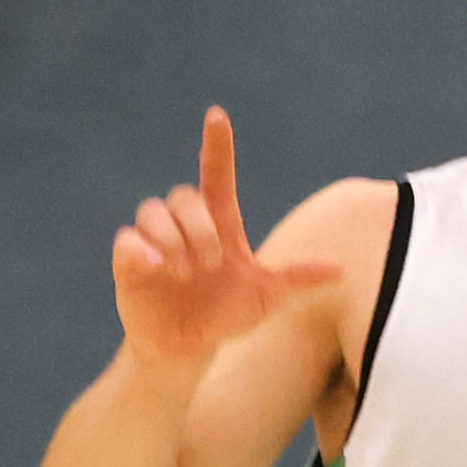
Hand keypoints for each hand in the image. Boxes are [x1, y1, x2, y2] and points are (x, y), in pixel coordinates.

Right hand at [111, 108, 341, 371]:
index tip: (217, 116)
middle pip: (184, 196)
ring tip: (183, 272)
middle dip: (198, 228)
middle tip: (209, 264)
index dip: (216, 145)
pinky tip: (157, 269)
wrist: (188, 350)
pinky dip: (142, 250)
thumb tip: (340, 270)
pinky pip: (126, 239)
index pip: (216, 173)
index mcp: (219, 224)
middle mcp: (185, 225)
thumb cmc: (225, 316)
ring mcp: (155, 242)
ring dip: (171, 239)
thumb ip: (296, 279)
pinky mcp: (129, 262)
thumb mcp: (266, 299)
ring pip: (152, 211)